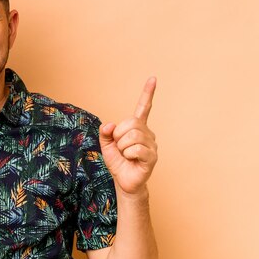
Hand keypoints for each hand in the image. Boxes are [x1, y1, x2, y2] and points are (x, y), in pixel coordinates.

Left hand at [99, 77, 157, 194]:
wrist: (123, 180)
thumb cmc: (117, 162)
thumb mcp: (106, 145)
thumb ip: (105, 132)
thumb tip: (110, 125)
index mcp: (137, 127)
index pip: (144, 107)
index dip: (148, 93)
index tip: (153, 78)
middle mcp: (147, 133)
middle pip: (131, 123)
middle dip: (118, 135)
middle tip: (119, 146)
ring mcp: (152, 144)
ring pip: (132, 136)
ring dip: (122, 147)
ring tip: (126, 155)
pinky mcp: (152, 156)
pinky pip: (136, 149)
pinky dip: (128, 154)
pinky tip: (132, 160)